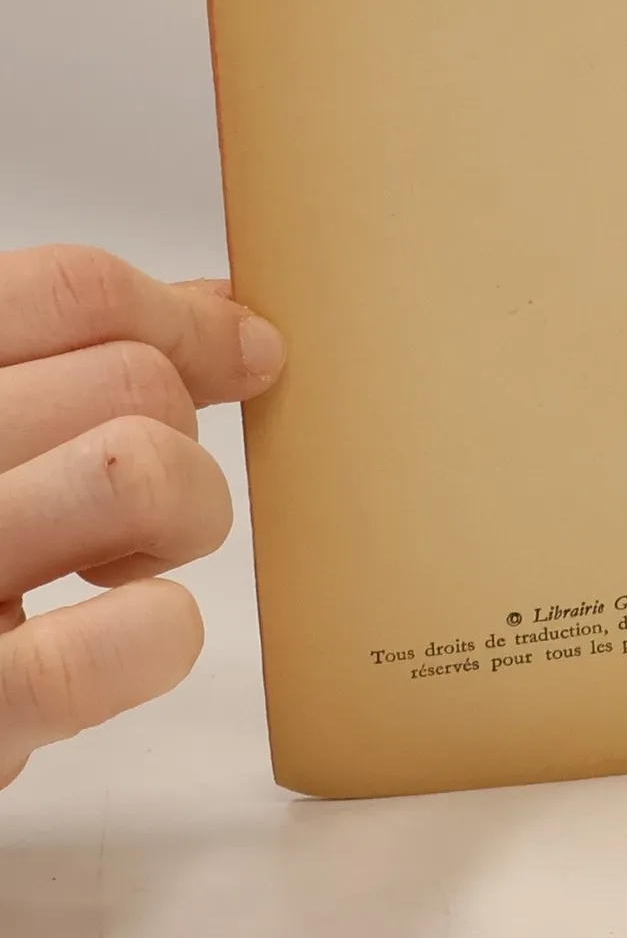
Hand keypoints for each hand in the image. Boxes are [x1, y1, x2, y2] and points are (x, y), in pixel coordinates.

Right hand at [0, 246, 283, 787]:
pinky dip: (161, 635)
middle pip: (132, 381)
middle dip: (183, 435)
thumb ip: (69, 362)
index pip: (73, 289)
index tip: (246, 354)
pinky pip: (108, 648)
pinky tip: (127, 637)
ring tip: (123, 562)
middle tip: (141, 500)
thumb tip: (220, 306)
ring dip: (185, 517)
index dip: (186, 320)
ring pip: (138, 474)